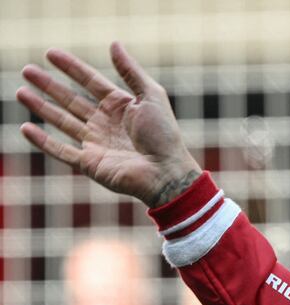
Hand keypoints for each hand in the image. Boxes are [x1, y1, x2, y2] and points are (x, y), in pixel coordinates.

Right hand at [16, 42, 201, 206]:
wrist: (166, 172)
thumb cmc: (164, 135)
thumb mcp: (151, 96)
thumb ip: (131, 71)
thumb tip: (114, 43)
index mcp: (121, 106)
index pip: (90, 82)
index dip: (71, 67)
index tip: (50, 53)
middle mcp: (106, 124)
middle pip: (71, 100)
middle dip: (49, 85)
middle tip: (27, 70)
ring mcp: (96, 144)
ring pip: (62, 122)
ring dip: (41, 107)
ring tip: (20, 92)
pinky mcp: (90, 164)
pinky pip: (61, 151)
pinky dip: (43, 141)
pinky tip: (26, 128)